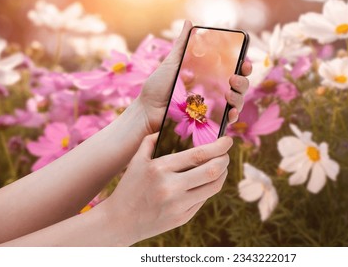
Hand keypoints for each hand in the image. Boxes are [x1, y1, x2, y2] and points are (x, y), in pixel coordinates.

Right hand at [101, 133, 232, 243]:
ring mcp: (178, 205)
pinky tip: (207, 181)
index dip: (219, 146)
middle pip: (212, 171)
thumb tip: (173, 127)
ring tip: (221, 166)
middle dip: (225, 159)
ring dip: (222, 174)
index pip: (199, 154)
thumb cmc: (129, 187)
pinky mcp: (182, 218)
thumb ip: (152, 140)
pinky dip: (209, 188)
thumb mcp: (136, 160)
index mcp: (160, 168)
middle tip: (226, 153)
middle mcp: (171, 187)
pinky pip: (204, 200)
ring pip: (213, 187)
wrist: (119, 221)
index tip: (228, 140)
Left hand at [139, 20, 251, 133]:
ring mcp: (214, 107)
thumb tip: (189, 23)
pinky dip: (233, 116)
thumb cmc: (157, 87)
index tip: (244, 61)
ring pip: (238, 102)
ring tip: (229, 93)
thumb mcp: (171, 63)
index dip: (243, 66)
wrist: (147, 110)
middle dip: (243, 81)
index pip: (233, 69)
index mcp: (209, 75)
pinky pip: (228, 120)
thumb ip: (183, 45)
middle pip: (239, 85)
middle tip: (234, 78)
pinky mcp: (210, 122)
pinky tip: (231, 112)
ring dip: (239, 97)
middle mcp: (214, 90)